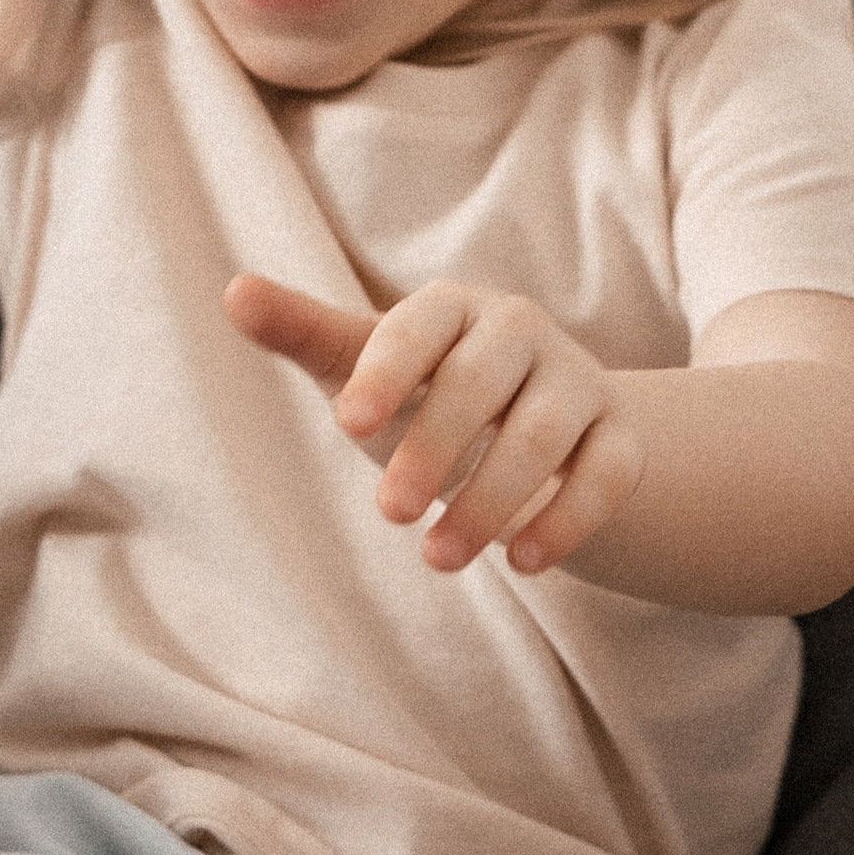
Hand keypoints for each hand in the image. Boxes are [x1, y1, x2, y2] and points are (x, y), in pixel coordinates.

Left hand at [224, 274, 648, 576]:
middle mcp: (522, 330)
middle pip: (483, 382)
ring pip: (546, 433)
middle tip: (388, 515)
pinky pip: (608, 472)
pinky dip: (570, 518)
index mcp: (454, 306)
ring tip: (439, 558)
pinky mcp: (620, 436)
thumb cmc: (426, 392)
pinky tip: (522, 561)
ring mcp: (579, 381)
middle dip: (435, 448)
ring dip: (493, 499)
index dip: (387, 370)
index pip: (421, 327)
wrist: (534, 424)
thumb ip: (304, 332)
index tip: (345, 423)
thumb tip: (233, 292)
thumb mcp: (363, 366)